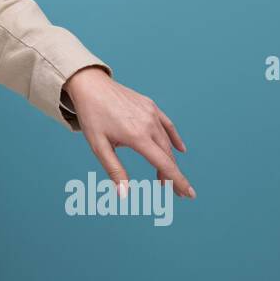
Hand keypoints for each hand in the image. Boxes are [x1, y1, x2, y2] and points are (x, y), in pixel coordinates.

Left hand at [62, 66, 195, 199]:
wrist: (90, 85)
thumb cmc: (91, 116)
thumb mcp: (98, 146)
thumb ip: (114, 170)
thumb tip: (124, 195)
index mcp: (137, 136)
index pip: (164, 164)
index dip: (177, 181)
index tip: (189, 194)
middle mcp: (148, 124)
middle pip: (167, 155)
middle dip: (172, 175)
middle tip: (173, 192)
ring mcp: (151, 113)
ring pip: (166, 141)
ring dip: (169, 159)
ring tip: (165, 175)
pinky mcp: (150, 105)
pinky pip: (167, 125)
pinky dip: (174, 138)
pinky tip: (179, 149)